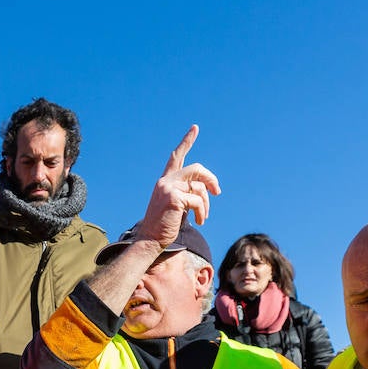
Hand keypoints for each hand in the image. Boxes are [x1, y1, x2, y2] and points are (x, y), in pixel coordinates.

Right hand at [134, 125, 221, 243]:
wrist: (150, 240)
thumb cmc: (164, 226)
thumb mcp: (177, 205)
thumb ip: (187, 193)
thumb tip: (208, 190)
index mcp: (165, 181)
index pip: (176, 157)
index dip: (186, 141)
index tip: (195, 128)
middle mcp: (165, 181)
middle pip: (196, 169)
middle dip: (211, 179)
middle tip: (218, 192)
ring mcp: (169, 188)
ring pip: (200, 187)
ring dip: (206, 204)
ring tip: (203, 217)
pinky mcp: (174, 198)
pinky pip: (198, 201)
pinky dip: (202, 212)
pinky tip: (199, 222)